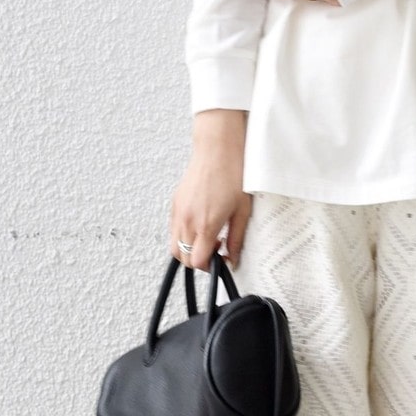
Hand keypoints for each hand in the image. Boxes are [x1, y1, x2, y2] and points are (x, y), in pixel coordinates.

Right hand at [169, 110, 250, 271]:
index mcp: (205, 223)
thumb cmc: (232, 172)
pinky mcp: (175, 203)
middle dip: (198, 260)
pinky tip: (199, 226)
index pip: (197, 261)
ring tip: (208, 238)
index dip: (209, 267)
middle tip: (216, 250)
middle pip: (183, 257)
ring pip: (174, 245)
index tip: (221, 260)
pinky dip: (183, 236)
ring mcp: (178, 211)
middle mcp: (187, 219)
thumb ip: (237, 238)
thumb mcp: (243, 210)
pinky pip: (173, 230)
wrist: (218, 148)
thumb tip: (233, 257)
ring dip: (189, 249)